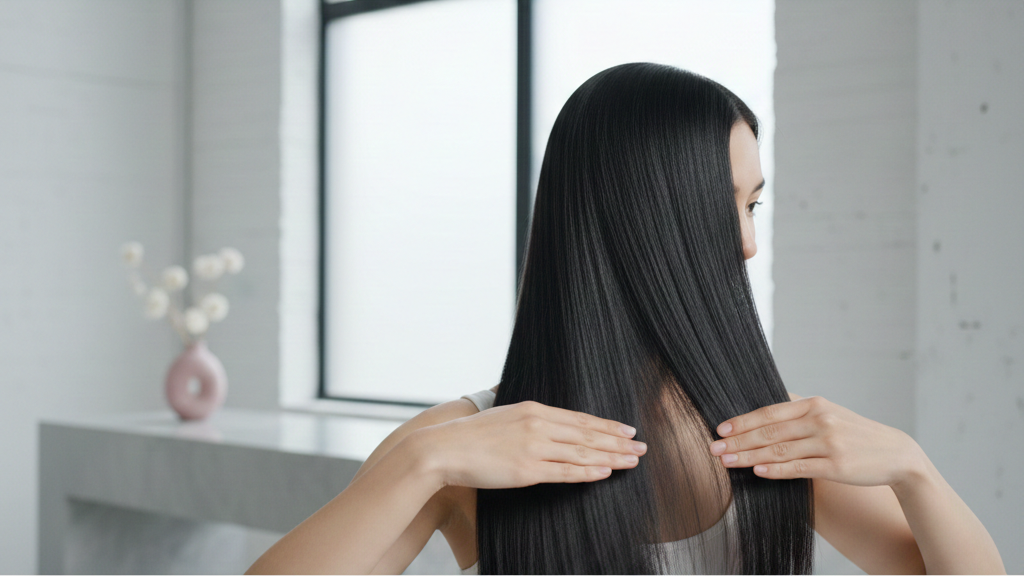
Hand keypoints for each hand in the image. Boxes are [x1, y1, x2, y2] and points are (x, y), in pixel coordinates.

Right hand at [415, 401, 646, 489]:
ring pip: (582, 452)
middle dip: (618, 441)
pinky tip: (605, 472)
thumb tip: (545, 419)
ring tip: (632, 460)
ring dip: (611, 457)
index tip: (627, 429)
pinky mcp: (526, 470)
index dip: (607, 425)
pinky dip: (588, 472)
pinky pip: (564, 471)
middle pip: (588, 434)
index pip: (580, 418)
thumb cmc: (472, 436)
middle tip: (642, 446)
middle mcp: (538, 425)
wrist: (445, 448)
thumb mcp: (505, 414)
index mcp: (534, 409)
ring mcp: (534, 447)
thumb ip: (528, 418)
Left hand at [708, 393, 923, 486]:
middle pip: (769, 431)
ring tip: (726, 461)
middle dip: (737, 440)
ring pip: (779, 450)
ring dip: (748, 456)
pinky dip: (775, 469)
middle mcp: (819, 420)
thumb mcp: (829, 413)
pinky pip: (798, 468)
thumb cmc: (854, 434)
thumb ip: (798, 412)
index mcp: (814, 404)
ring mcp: (828, 443)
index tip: (720, 428)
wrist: (895, 453)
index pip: (769, 413)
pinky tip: (757, 471)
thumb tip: (762, 413)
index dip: (742, 421)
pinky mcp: (836, 466)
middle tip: (713, 448)